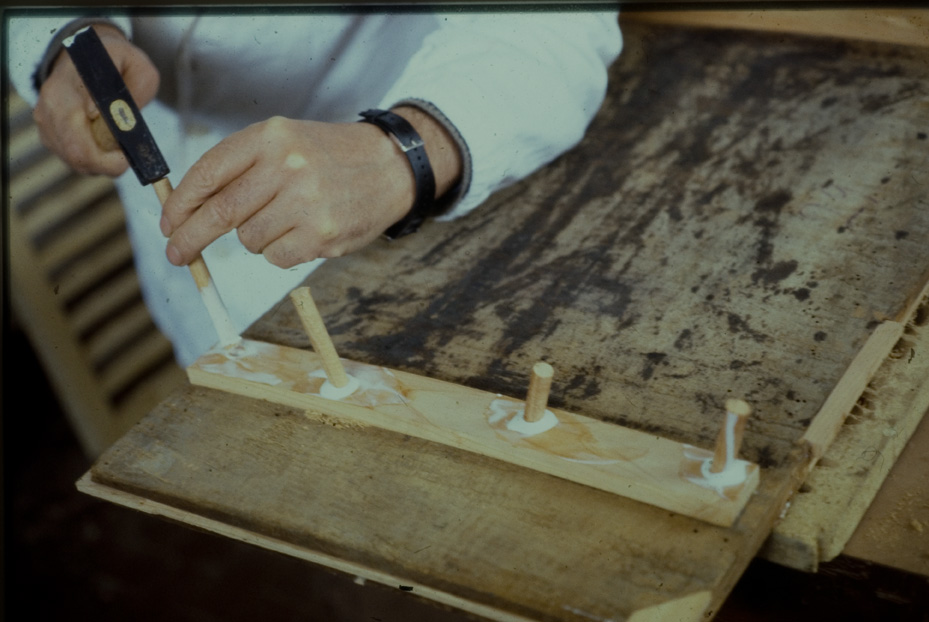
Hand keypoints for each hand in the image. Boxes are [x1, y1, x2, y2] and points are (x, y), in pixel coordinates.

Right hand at [33, 24, 159, 176]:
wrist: (85, 54)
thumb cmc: (115, 61)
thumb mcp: (139, 68)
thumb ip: (138, 92)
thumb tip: (124, 121)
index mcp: (70, 86)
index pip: (80, 133)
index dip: (107, 154)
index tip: (127, 153)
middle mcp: (50, 105)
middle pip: (76, 156)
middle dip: (108, 165)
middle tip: (127, 155)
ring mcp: (45, 122)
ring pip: (75, 162)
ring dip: (102, 163)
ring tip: (117, 144)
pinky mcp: (48, 134)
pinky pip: (72, 160)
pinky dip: (93, 160)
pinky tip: (104, 144)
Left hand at [160, 108, 462, 268]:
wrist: (390, 167)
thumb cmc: (328, 158)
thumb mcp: (285, 142)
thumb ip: (239, 169)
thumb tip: (188, 211)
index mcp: (270, 136)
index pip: (208, 172)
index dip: (181, 202)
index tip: (168, 223)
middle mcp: (287, 165)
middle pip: (220, 212)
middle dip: (191, 237)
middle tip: (177, 253)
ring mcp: (306, 202)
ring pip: (249, 239)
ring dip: (255, 238)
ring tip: (284, 220)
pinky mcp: (322, 234)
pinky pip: (275, 257)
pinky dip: (279, 252)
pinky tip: (302, 233)